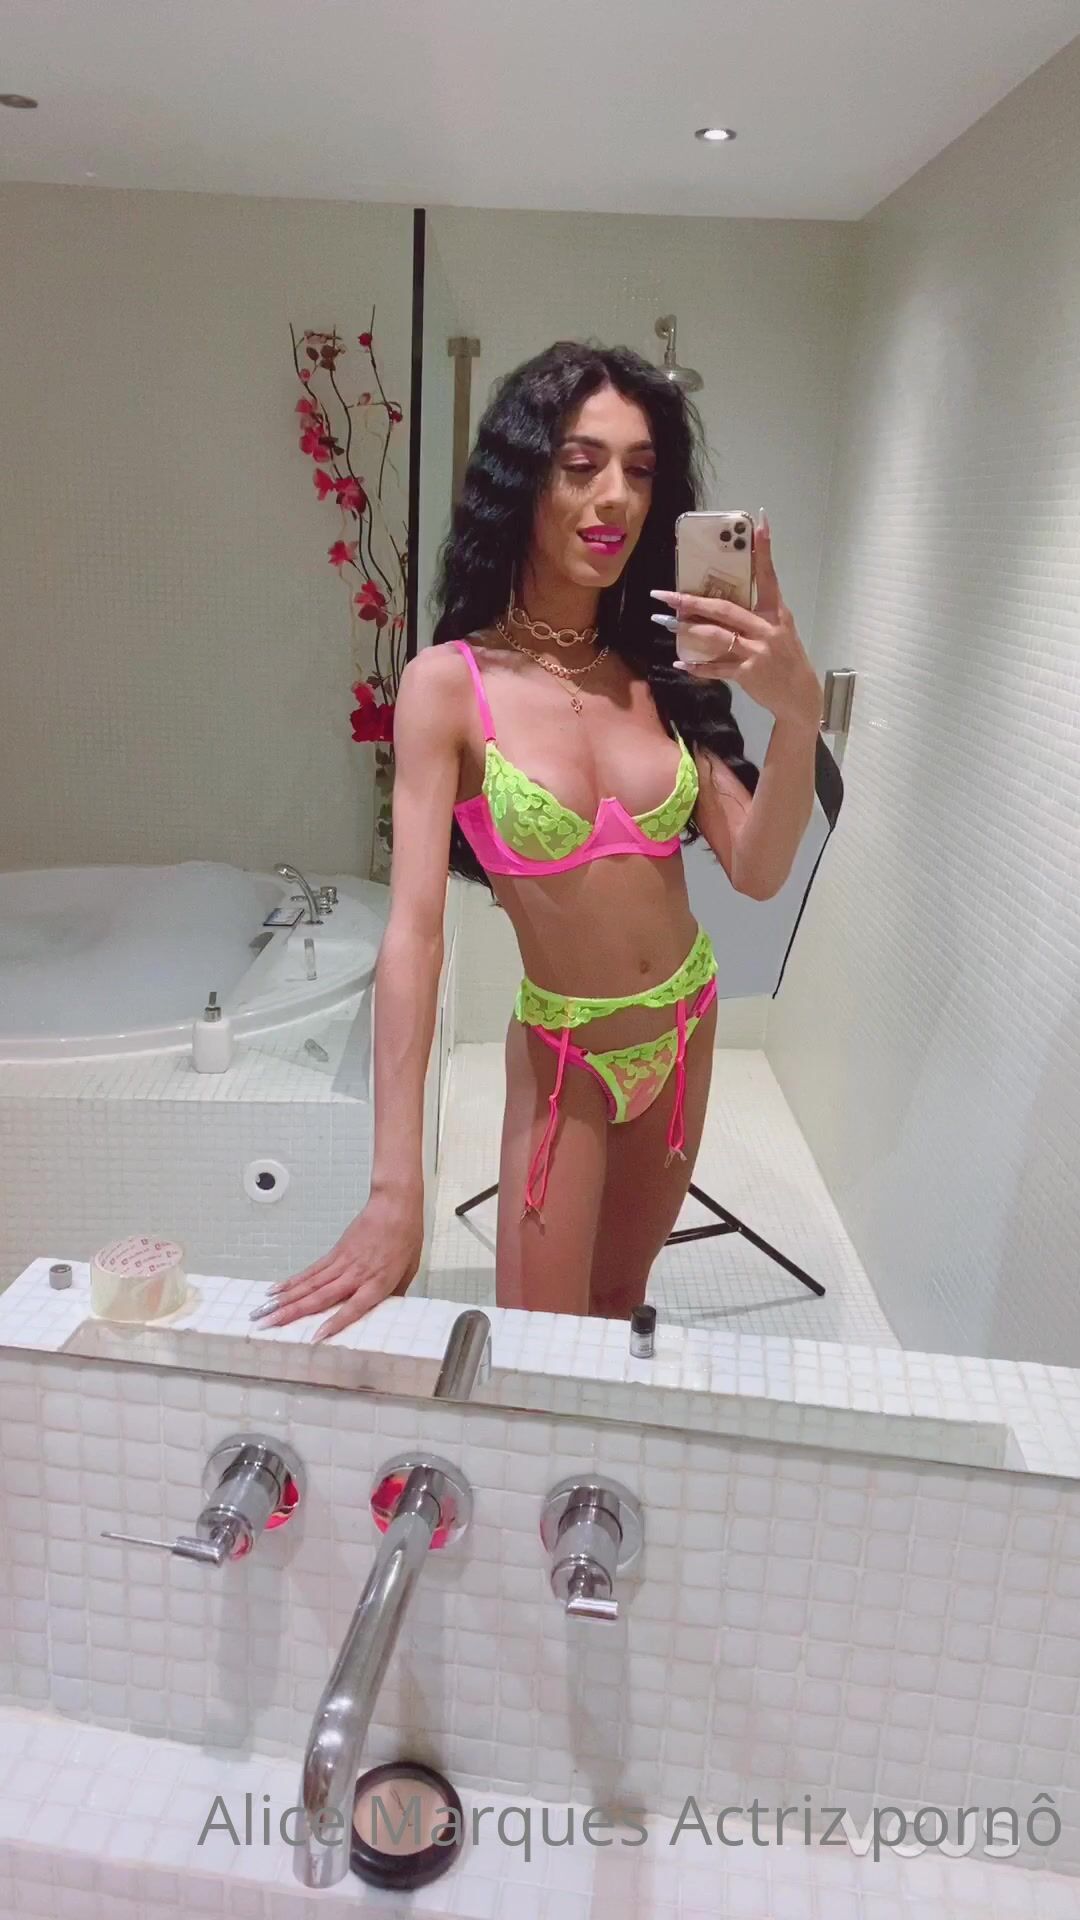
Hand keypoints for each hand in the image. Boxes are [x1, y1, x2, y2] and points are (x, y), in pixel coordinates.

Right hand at [253, 1188, 423, 1341]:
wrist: (394, 1205)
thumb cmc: (405, 1237)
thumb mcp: (409, 1271)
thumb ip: (395, 1294)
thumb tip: (386, 1313)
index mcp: (377, 1283)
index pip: (353, 1308)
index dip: (334, 1322)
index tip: (316, 1337)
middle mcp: (355, 1275)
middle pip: (319, 1297)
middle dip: (291, 1314)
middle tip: (267, 1325)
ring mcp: (342, 1263)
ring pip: (308, 1285)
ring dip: (284, 1300)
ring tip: (263, 1312)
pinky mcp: (334, 1252)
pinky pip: (311, 1271)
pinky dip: (292, 1281)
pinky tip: (276, 1290)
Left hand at [652, 513, 821, 730]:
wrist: (799, 695)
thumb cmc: (786, 658)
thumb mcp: (780, 630)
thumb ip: (756, 615)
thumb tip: (721, 604)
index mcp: (776, 613)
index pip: (769, 576)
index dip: (764, 550)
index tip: (759, 523)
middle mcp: (766, 629)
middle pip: (725, 609)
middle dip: (692, 602)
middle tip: (666, 595)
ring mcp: (756, 652)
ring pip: (716, 636)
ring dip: (687, 631)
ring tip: (665, 623)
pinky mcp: (748, 673)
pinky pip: (717, 668)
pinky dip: (697, 667)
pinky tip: (680, 663)